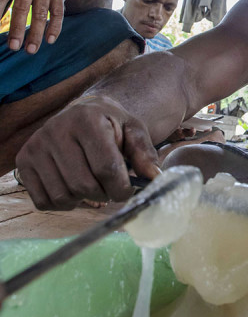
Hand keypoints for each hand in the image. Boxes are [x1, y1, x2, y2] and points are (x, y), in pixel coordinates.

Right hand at [15, 95, 159, 209]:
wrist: (83, 113)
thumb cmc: (111, 125)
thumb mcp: (134, 130)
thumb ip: (145, 154)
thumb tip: (155, 178)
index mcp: (87, 119)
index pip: (106, 167)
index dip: (121, 188)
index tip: (127, 191)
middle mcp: (56, 130)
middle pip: (83, 186)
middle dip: (104, 194)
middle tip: (111, 188)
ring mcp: (36, 146)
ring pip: (63, 196)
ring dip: (84, 200)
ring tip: (93, 185)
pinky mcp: (24, 161)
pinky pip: (44, 201)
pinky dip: (64, 203)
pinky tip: (74, 188)